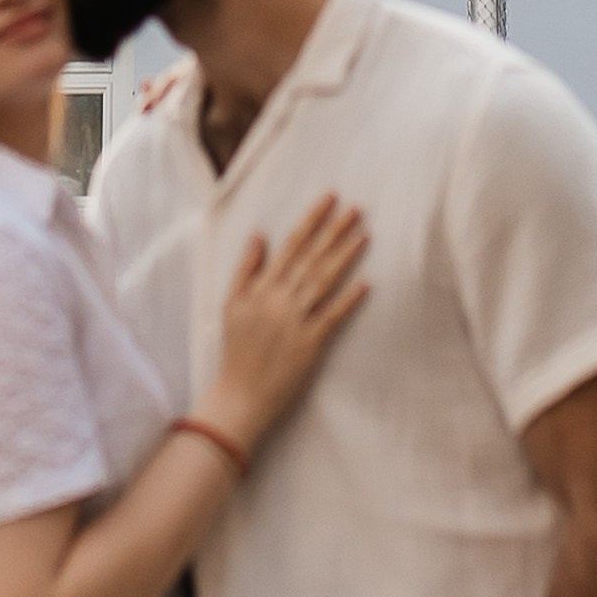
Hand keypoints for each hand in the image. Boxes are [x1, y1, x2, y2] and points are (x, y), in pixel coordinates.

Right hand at [205, 196, 368, 453]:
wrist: (240, 397)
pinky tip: (366, 283)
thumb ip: (246, 268)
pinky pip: (332, 318)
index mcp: (261, 289)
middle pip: (312, 259)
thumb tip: (259, 233)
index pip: (291, 246)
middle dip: (335, 231)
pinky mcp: (310, 346)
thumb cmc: (236, 350)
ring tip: (364, 235)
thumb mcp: (231, 305)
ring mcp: (295, 323)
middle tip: (356, 208)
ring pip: (324, 282)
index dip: (311, 220)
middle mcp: (278, 301)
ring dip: (345, 257)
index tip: (329, 198)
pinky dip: (348, 300)